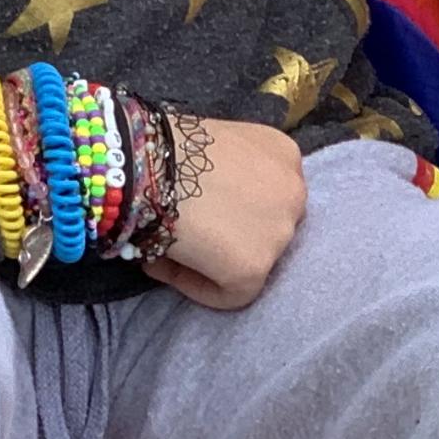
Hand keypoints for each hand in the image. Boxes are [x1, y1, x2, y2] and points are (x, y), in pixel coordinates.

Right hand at [144, 114, 303, 309]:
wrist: (145, 163)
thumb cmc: (165, 145)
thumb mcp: (213, 144)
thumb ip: (226, 174)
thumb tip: (204, 209)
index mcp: (284, 154)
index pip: (269, 193)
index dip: (233, 207)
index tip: (199, 211)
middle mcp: (293, 193)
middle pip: (265, 226)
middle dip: (230, 232)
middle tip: (188, 229)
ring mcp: (280, 233)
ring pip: (250, 261)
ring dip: (213, 260)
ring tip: (170, 248)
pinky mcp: (255, 268)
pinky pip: (230, 293)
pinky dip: (197, 285)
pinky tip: (162, 264)